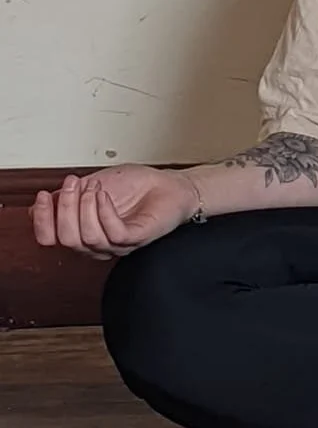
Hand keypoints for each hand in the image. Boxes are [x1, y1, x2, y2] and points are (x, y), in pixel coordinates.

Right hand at [29, 165, 198, 259]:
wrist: (168, 185)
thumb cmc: (134, 187)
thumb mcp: (89, 186)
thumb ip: (65, 197)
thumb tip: (38, 206)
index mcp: (82, 232)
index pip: (49, 239)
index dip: (41, 220)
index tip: (43, 195)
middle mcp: (97, 243)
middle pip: (66, 239)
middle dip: (65, 207)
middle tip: (73, 183)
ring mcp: (117, 244)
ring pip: (87, 238)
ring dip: (85, 206)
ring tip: (94, 186)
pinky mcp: (136, 239)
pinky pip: (113, 234)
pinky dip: (104, 211)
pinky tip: (105, 195)